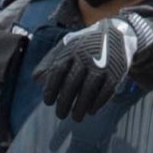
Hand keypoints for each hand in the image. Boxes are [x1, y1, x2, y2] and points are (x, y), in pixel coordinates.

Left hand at [32, 15, 152, 120]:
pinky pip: (105, 92)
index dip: (51, 89)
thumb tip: (36, 78)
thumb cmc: (85, 44)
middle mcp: (87, 57)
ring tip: (75, 117)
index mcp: (72, 50)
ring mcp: (102, 65)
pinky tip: (91, 111)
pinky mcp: (116, 73)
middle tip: (60, 115)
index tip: (48, 102)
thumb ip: (50, 61)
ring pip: (88, 90)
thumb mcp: (66, 46)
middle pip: (72, 83)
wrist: (117, 34)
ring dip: (80, 107)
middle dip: (64, 102)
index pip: (57, 72)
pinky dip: (97, 104)